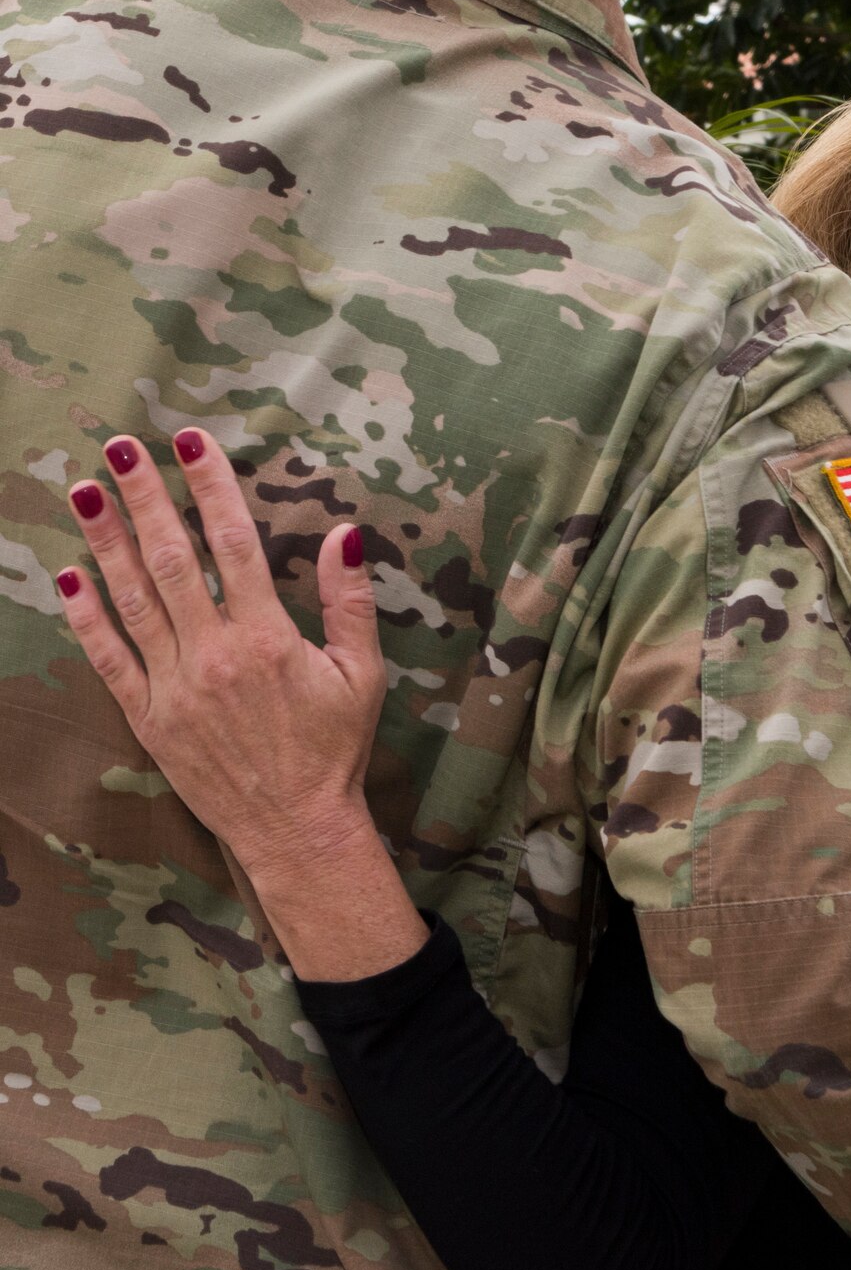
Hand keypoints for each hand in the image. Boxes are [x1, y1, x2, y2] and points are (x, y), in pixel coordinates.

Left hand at [58, 428, 424, 978]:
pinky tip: (69, 575)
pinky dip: (87, 617)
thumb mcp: (362, 674)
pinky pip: (110, 660)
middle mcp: (214, 656)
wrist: (296, 828)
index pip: (233, 543)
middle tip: (121, 448)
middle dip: (144, 498)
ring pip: (133, 600)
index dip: (210, 487)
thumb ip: (350, 601)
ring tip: (85, 490)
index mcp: (268, 639)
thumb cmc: (334, 749)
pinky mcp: (150, 720)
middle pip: (171, 560)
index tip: (190, 441)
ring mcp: (175, 688)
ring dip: (106, 541)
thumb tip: (346, 532)